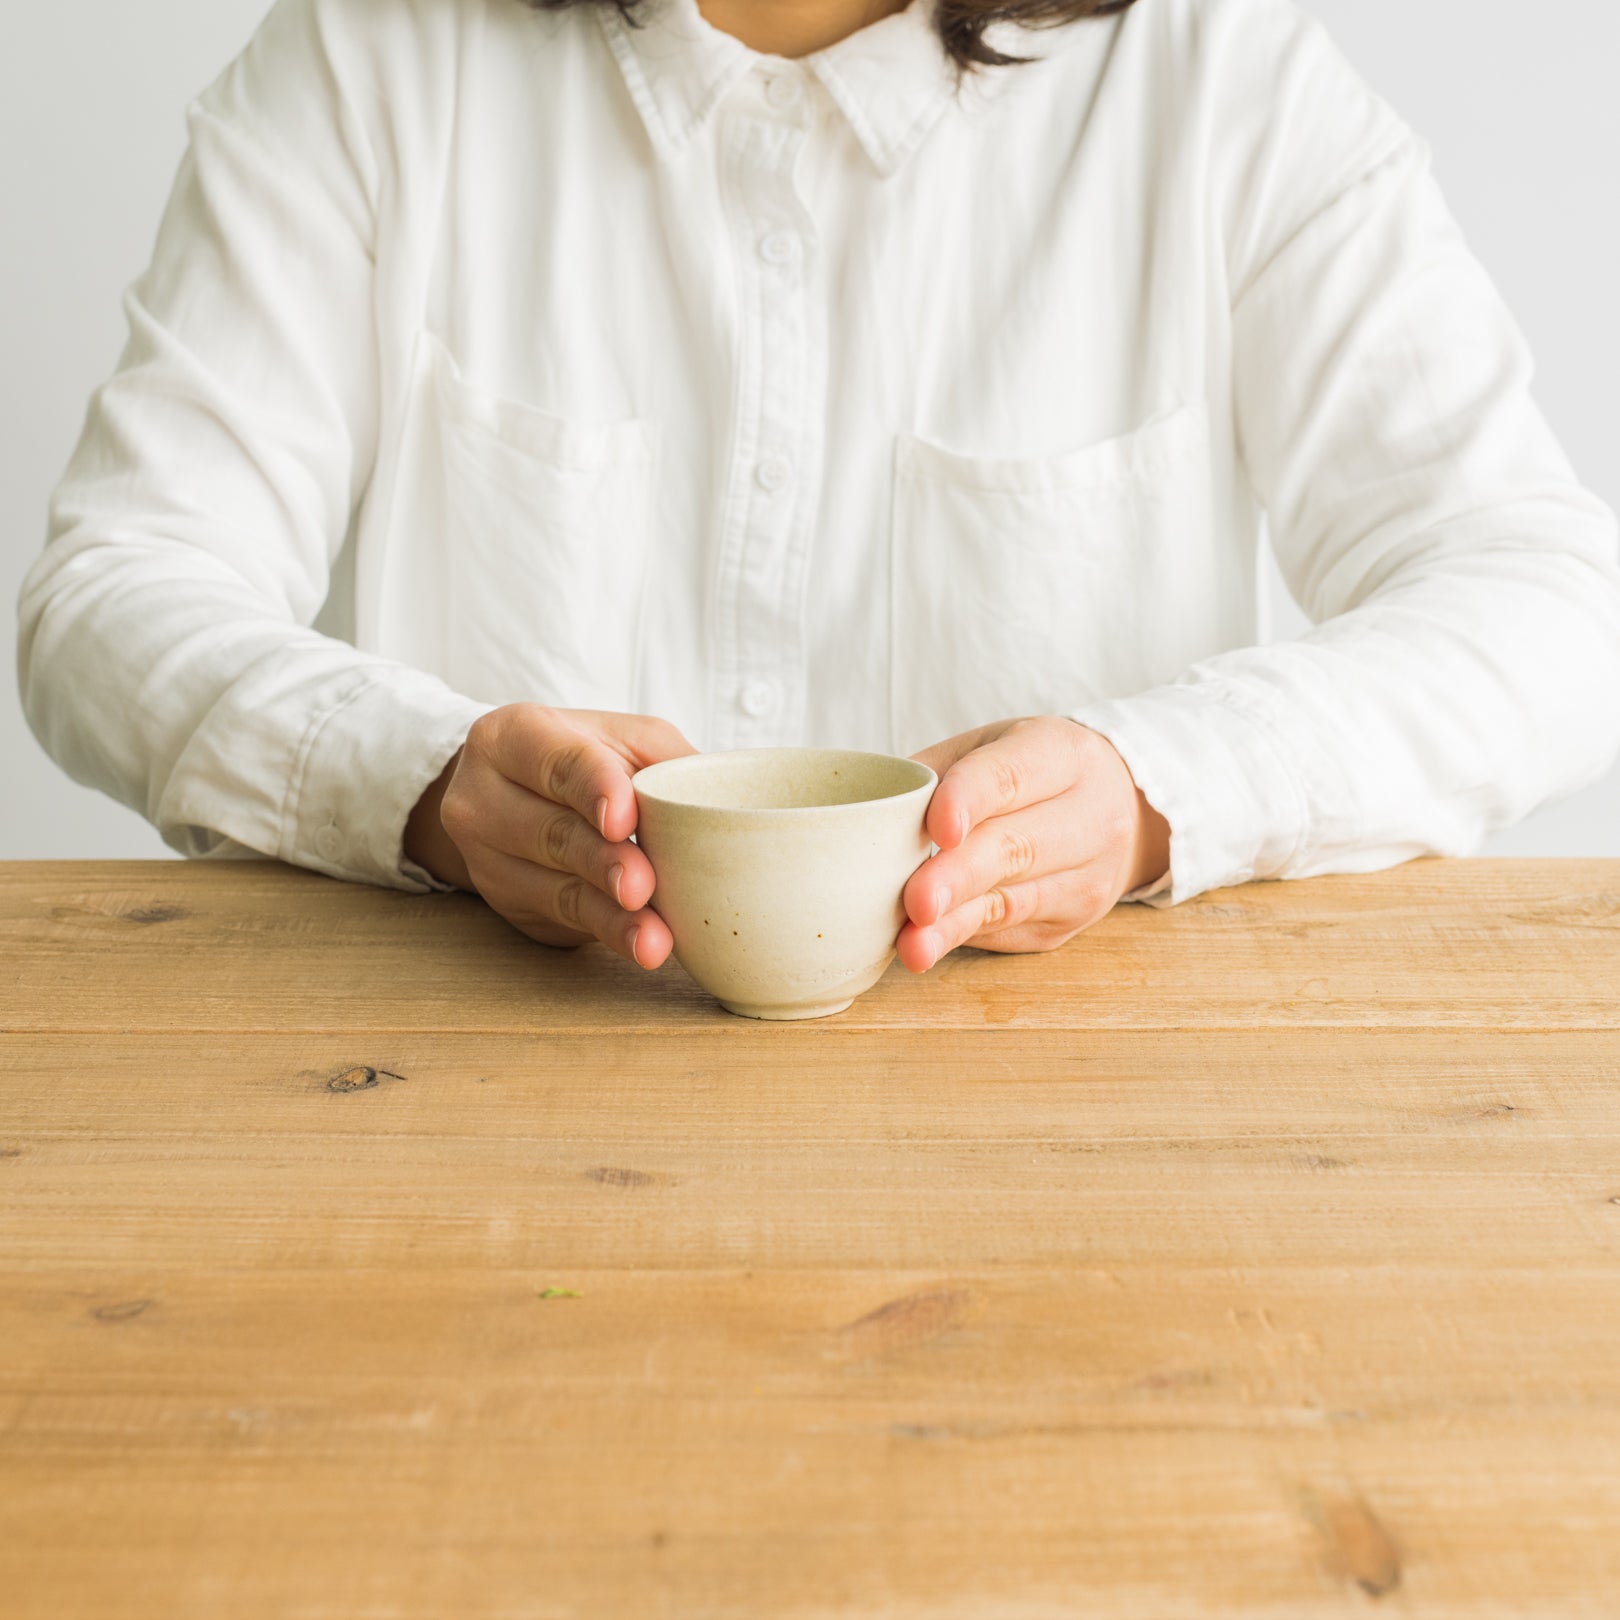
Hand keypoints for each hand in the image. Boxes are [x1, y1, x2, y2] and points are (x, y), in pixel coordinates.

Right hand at [404, 704, 696, 967]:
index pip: (556, 763)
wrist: (513, 793)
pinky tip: (639, 946)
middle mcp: (483, 796)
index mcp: (511, 737)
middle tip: (642, 885)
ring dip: (611, 916)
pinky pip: (562, 919)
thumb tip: (722, 806)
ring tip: (652, 937)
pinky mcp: (507, 901)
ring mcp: (487, 856)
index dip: (592, 789)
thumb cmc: (581, 758)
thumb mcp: (621, 740)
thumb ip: (664, 761)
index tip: (624, 819)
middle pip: (552, 833)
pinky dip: (608, 933)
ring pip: (557, 888)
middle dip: (603, 862)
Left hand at [897, 716, 1169, 971]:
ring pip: (1013, 902)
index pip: (1010, 776)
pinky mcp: (1074, 920)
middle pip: (1015, 849)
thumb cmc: (1032, 773)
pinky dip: (965, 935)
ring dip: (956, 925)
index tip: (938, 828)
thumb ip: (936, 774)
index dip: (970, 801)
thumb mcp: (992, 747)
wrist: (1120, 807)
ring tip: (913, 944)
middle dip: (958, 878)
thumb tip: (867, 815)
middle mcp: (1090, 814)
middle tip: (915, 902)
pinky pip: (1011, 929)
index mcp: (1060, 753)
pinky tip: (930, 943)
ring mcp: (1088, 874)